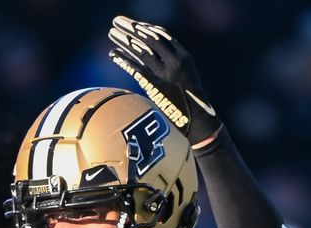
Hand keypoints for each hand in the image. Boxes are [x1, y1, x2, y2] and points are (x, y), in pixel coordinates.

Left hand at [108, 16, 221, 146]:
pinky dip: (123, 60)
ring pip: (141, 50)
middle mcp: (175, 61)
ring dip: (124, 40)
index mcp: (185, 56)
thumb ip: (173, 68)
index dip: (146, 28)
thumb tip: (153, 63)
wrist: (199, 121)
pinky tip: (112, 54)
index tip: (134, 25)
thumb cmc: (192, 104)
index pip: (163, 35)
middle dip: (132, 28)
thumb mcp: (186, 80)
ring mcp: (165, 72)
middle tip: (117, 22)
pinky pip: (136, 68)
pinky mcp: (155, 86)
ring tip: (111, 32)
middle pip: (149, 38)